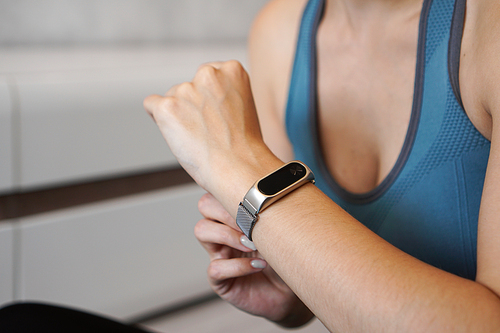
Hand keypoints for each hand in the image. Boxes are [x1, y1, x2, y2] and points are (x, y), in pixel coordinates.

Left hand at [144, 61, 280, 211]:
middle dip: (192, 106)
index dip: (208, 99)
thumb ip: (223, 94)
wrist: (238, 167)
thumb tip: (200, 101)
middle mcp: (208, 74)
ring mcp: (186, 89)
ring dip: (178, 117)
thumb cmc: (243, 147)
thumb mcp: (243, 106)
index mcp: (232, 70)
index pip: (206, 76)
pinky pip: (151, 105)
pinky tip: (177, 135)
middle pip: (186, 87)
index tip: (217, 116)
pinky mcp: (167, 106)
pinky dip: (159, 121)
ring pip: (171, 99)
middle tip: (208, 131)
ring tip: (199, 138)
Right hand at [195, 192, 313, 326]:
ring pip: (202, 230)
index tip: (254, 200)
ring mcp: (220, 254)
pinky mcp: (220, 280)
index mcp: (237, 216)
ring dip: (228, 234)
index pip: (220, 191)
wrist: (293, 294)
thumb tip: (277, 192)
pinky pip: (216, 267)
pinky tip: (258, 266)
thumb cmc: (287, 259)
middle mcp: (224, 231)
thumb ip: (276, 212)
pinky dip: (238, 265)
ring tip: (252, 244)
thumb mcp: (284, 231)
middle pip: (205, 205)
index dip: (230, 192)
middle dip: (227, 211)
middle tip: (250, 223)